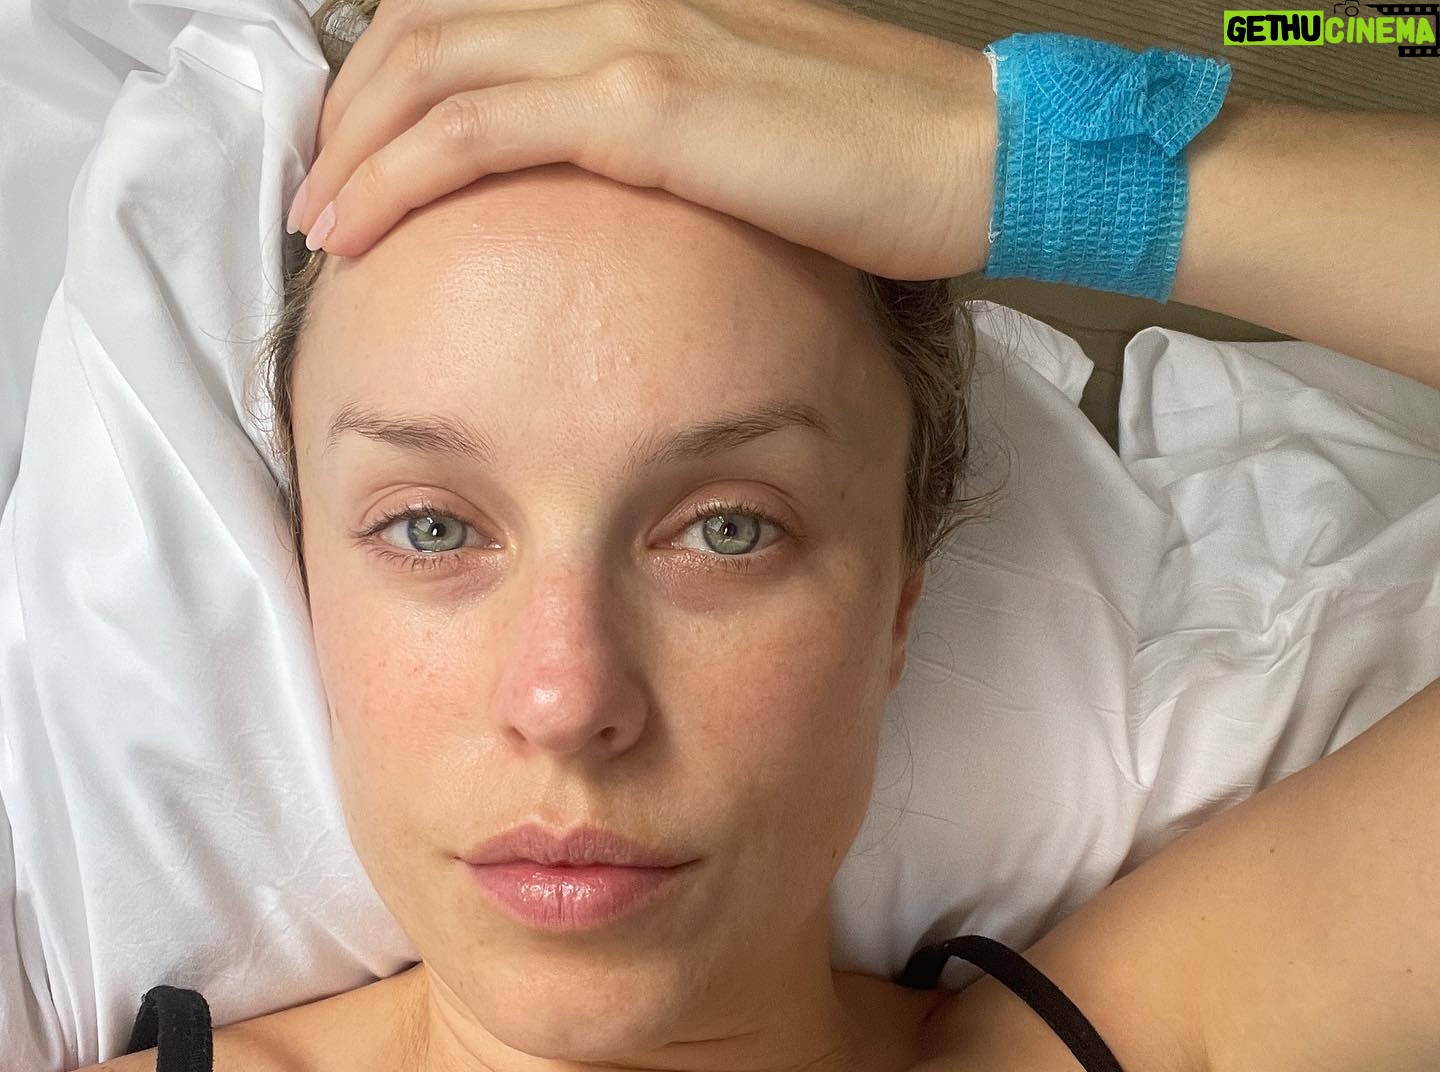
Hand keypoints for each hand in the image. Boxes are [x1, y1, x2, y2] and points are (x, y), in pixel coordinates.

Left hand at [285, 0, 996, 279]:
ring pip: (430, 70)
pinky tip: (360, 224)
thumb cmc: (881, 162)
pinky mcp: (644, 104)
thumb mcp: (752, 129)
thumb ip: (670, 135)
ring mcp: (628, 39)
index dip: (395, 81)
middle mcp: (618, 1)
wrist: (972, 156)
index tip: (364, 159)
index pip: (471, 17)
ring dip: (355, 147)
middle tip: (320, 188)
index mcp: (640, 4)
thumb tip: (623, 189)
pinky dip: (400, 174)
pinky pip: (478, 130)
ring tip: (318, 219)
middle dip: (352, 111)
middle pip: (425, 27)